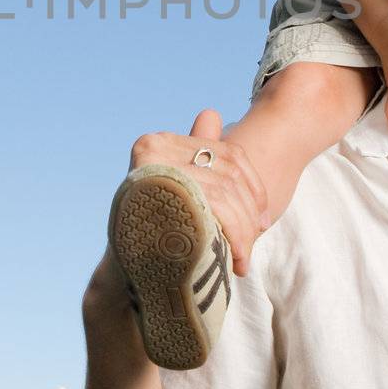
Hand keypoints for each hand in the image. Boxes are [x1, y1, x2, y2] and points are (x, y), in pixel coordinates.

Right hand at [128, 110, 269, 276]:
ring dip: (243, 231)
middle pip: (228, 174)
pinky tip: (237, 257)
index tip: (261, 218)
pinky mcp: (162, 193)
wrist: (125, 275)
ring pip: (225, 193)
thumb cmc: (154, 233)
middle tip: (253, 246)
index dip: (253, 187)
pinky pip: (215, 207)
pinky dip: (234, 234)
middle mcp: (154, 149)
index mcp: (158, 143)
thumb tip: (210, 113)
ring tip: (244, 260)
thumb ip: (196, 156)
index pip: (228, 153)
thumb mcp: (179, 190)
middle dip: (248, 215)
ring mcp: (155, 168)